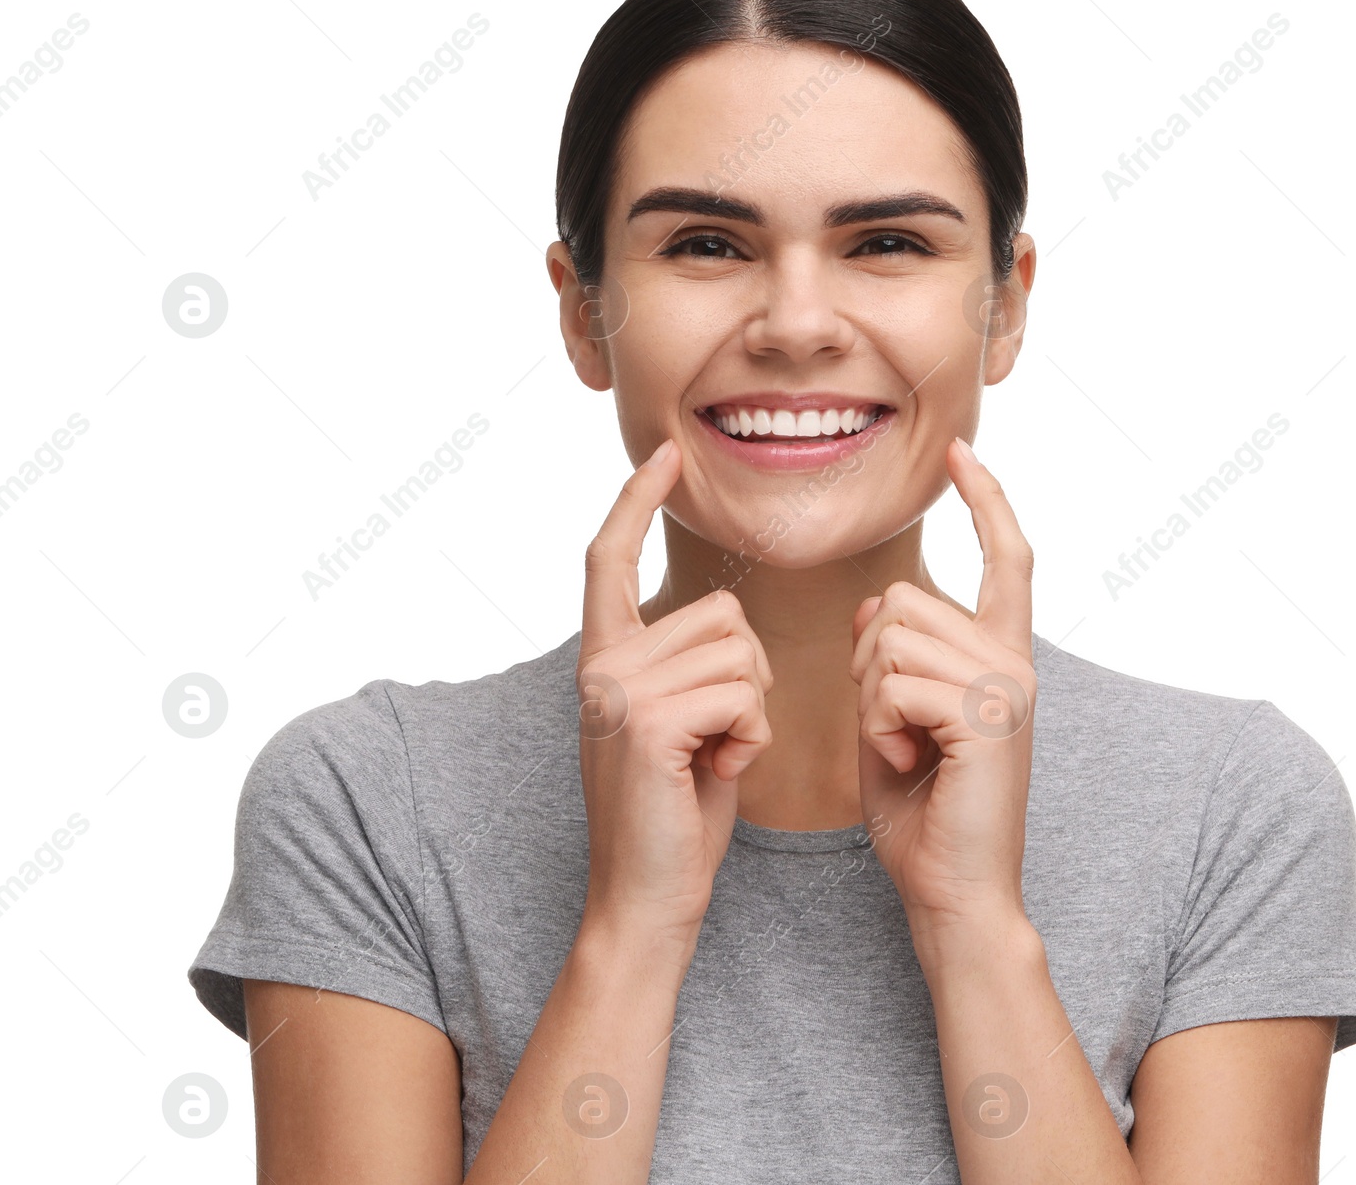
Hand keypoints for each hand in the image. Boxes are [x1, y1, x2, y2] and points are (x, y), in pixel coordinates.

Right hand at [576, 438, 775, 942]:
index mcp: (605, 658)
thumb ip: (687, 667)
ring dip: (753, 711)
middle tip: (719, 740)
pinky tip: (720, 771)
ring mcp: (619, 689)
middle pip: (723, 614)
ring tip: (715, 758)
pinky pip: (743, 692)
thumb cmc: (676, 815)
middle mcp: (602, 663)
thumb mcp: (680, 724)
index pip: (608, 557)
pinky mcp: (649, 722)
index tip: (665, 456)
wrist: (647, 899)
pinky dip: (752, 736)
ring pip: (741, 652)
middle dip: (750, 677)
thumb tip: (728, 622)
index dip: (635, 501)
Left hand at [849, 436, 1036, 940]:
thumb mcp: (890, 721)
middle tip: (891, 728)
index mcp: (1001, 655)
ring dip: (870, 700)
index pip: (1007, 556)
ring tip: (901, 750)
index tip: (959, 451)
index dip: (985, 499)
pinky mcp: (989, 715)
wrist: (952, 891)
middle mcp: (1016, 660)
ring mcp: (1009, 684)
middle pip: (902, 601)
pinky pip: (895, 682)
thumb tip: (876, 606)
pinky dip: (878, 727)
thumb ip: (888, 662)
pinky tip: (904, 763)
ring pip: (891, 638)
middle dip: (867, 662)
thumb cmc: (921, 814)